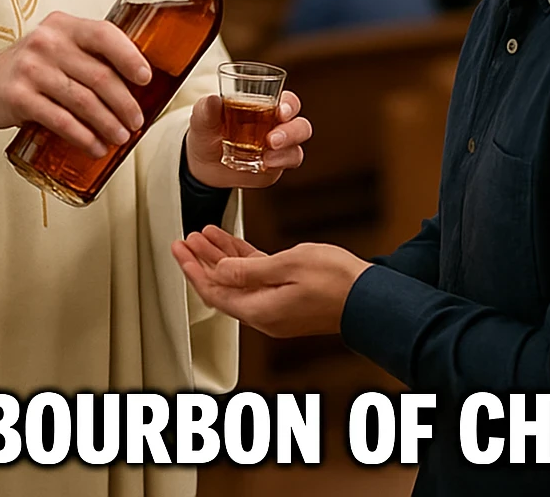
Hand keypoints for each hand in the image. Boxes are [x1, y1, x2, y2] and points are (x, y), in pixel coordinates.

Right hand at [0, 11, 151, 155]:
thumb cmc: (32, 69)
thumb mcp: (58, 50)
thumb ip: (90, 55)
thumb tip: (138, 82)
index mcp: (63, 26)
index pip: (104, 34)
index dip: (129, 56)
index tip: (146, 78)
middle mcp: (47, 43)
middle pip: (99, 75)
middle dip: (124, 103)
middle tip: (136, 121)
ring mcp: (30, 69)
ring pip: (83, 101)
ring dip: (107, 123)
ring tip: (121, 137)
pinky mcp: (18, 97)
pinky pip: (61, 120)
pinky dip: (83, 137)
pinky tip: (95, 146)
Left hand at [171, 225, 369, 336]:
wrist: (370, 299)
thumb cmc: (336, 281)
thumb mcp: (288, 266)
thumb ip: (250, 269)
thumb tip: (220, 270)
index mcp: (260, 310)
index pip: (214, 291)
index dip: (193, 269)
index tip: (179, 248)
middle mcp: (264, 314)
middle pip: (222, 287)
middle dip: (202, 261)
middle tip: (186, 239)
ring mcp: (277, 308)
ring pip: (238, 281)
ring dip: (220, 258)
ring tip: (205, 235)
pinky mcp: (289, 299)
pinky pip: (257, 279)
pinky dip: (242, 261)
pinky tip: (235, 245)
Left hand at [184, 90, 310, 188]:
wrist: (203, 163)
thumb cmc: (208, 131)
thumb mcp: (202, 120)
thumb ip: (207, 109)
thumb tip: (213, 99)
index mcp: (265, 105)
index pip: (287, 102)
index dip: (289, 105)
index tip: (281, 110)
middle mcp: (277, 125)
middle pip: (300, 125)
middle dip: (292, 132)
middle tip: (272, 140)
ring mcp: (279, 148)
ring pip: (297, 147)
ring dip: (286, 151)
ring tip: (266, 158)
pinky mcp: (276, 165)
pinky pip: (287, 164)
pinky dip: (279, 164)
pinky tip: (263, 165)